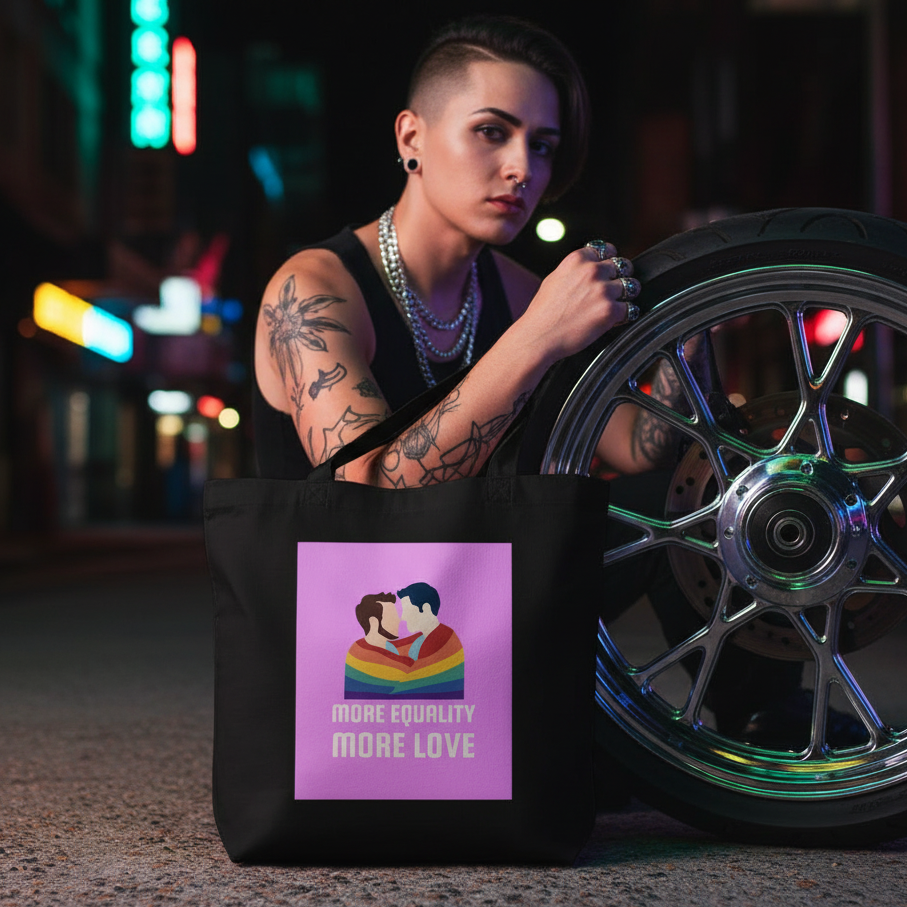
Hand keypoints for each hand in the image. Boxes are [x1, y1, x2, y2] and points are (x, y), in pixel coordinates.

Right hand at [520, 242, 639, 362]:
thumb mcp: (554, 279)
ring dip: (626, 296)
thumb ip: (575, 270)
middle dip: (620, 278)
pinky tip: (615, 320)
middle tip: (614, 290)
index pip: (607, 250)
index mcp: (577, 260)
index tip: (610, 270)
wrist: (539, 337)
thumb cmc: (543, 313)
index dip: (611, 261)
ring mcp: (603, 290)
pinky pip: (631, 309)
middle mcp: (592, 271)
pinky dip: (626, 315)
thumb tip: (591, 266)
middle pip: (623, 266)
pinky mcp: (610, 310)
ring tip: (615, 305)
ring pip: (632, 286)